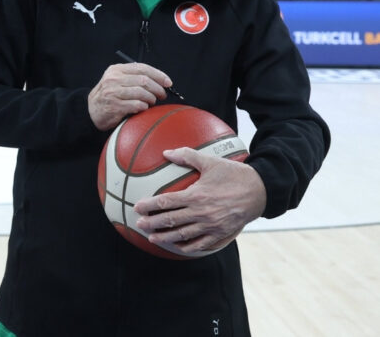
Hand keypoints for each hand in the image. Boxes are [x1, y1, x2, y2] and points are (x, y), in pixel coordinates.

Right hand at [88, 60, 173, 130]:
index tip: (168, 83)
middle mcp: (113, 79)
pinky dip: (144, 107)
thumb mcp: (117, 81)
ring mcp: (113, 92)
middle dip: (158, 89)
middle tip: (162, 95)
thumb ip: (133, 77)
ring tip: (151, 102)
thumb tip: (160, 81)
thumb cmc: (109, 96)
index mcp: (116, 70)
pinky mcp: (114, 106)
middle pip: (144, 80)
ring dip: (151, 99)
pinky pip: (137, 105)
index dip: (158, 75)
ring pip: (142, 93)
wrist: (91, 111)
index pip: (142, 68)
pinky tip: (143, 108)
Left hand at [133, 147, 266, 255]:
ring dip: (165, 237)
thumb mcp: (210, 161)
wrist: (261, 191)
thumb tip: (166, 152)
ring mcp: (211, 226)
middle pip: (171, 220)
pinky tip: (178, 246)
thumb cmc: (234, 174)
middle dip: (152, 223)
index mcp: (196, 195)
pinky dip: (188, 247)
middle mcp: (201, 213)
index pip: (166, 202)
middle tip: (139, 225)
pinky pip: (201, 244)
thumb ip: (187, 156)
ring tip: (152, 238)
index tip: (137, 208)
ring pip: (183, 235)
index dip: (149, 206)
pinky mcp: (221, 234)